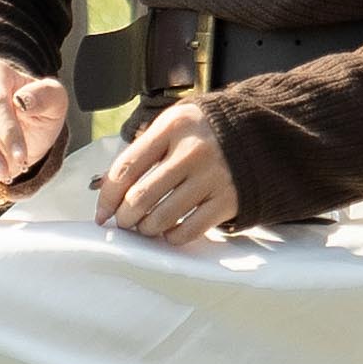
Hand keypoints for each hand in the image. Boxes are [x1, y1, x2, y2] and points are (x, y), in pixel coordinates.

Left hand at [93, 100, 240, 243]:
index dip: (107, 197)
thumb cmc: (204, 133)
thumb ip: (143, 151)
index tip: (102, 213)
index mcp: (172, 126)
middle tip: (125, 222)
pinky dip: (173, 237)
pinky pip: (188, 231)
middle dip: (125, 217)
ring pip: (162, 218)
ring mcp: (212, 177)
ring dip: (147, 229)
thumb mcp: (175, 126)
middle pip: (140, 198)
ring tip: (146, 226)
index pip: (126, 167)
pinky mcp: (228, 200)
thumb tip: (107, 191)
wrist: (260, 135)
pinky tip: (171, 230)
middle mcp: (192, 150)